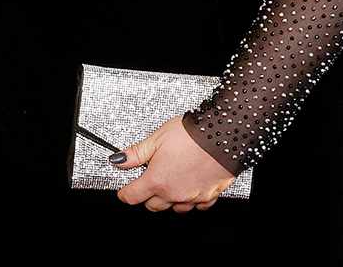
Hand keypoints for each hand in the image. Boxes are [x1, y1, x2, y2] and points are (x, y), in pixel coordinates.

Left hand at [112, 115, 234, 212]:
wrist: (223, 136)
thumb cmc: (191, 135)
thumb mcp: (156, 138)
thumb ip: (136, 153)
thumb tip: (119, 160)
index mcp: (157, 180)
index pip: (133, 196)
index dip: (125, 193)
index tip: (124, 191)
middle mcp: (174, 193)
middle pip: (153, 205)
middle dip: (147, 195)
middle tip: (148, 181)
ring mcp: (192, 197)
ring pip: (175, 208)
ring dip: (169, 199)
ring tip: (170, 181)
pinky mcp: (209, 196)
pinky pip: (197, 206)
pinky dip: (191, 200)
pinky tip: (190, 187)